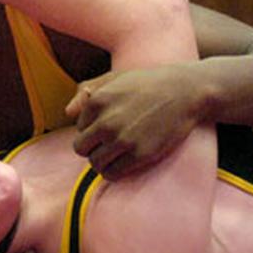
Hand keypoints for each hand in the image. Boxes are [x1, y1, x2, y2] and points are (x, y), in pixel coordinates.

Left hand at [65, 66, 206, 179]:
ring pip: (94, 163)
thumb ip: (86, 93)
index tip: (108, 126)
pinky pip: (112, 173)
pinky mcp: (140, 155)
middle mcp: (106, 121)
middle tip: (108, 144)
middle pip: (81, 148)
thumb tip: (67, 113)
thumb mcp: (113, 79)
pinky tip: (122, 163)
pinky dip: (113, 172)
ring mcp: (122, 139)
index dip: (92, 129)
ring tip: (116, 154)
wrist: (185, 91)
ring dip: (102, 161)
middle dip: (92, 148)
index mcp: (95, 101)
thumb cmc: (147, 84)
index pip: (78, 128)